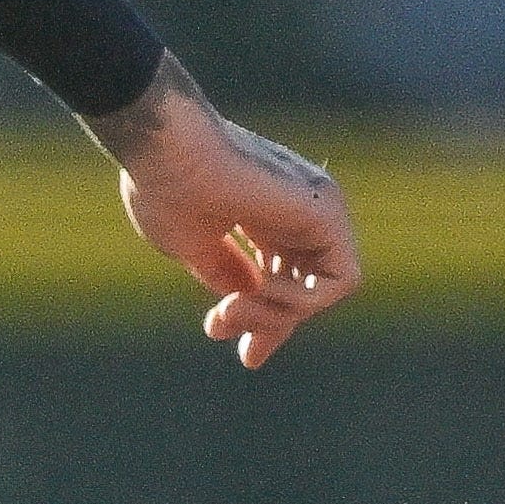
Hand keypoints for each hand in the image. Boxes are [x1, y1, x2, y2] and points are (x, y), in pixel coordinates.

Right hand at [93, 57, 356, 366]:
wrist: (165, 149)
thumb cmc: (165, 189)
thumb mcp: (190, 244)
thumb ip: (224, 270)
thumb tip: (247, 293)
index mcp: (263, 213)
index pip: (281, 273)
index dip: (263, 317)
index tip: (239, 351)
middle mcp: (297, 210)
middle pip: (305, 285)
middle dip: (274, 325)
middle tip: (245, 354)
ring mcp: (317, 211)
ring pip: (322, 288)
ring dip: (277, 316)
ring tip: (231, 311)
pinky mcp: (328, 216)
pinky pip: (339, 281)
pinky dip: (301, 301)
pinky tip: (259, 293)